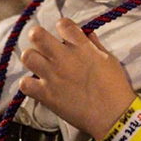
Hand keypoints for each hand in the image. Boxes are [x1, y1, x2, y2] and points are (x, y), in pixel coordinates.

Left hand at [17, 18, 135, 140]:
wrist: (113, 116)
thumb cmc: (115, 87)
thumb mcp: (109, 60)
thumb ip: (95, 45)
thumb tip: (86, 34)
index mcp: (81, 47)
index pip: (62, 24)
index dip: (62, 27)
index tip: (65, 35)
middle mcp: (63, 58)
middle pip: (37, 35)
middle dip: (39, 37)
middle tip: (44, 46)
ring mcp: (52, 76)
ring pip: (27, 56)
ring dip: (33, 59)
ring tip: (40, 66)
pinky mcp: (46, 94)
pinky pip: (25, 83)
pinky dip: (29, 84)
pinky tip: (38, 86)